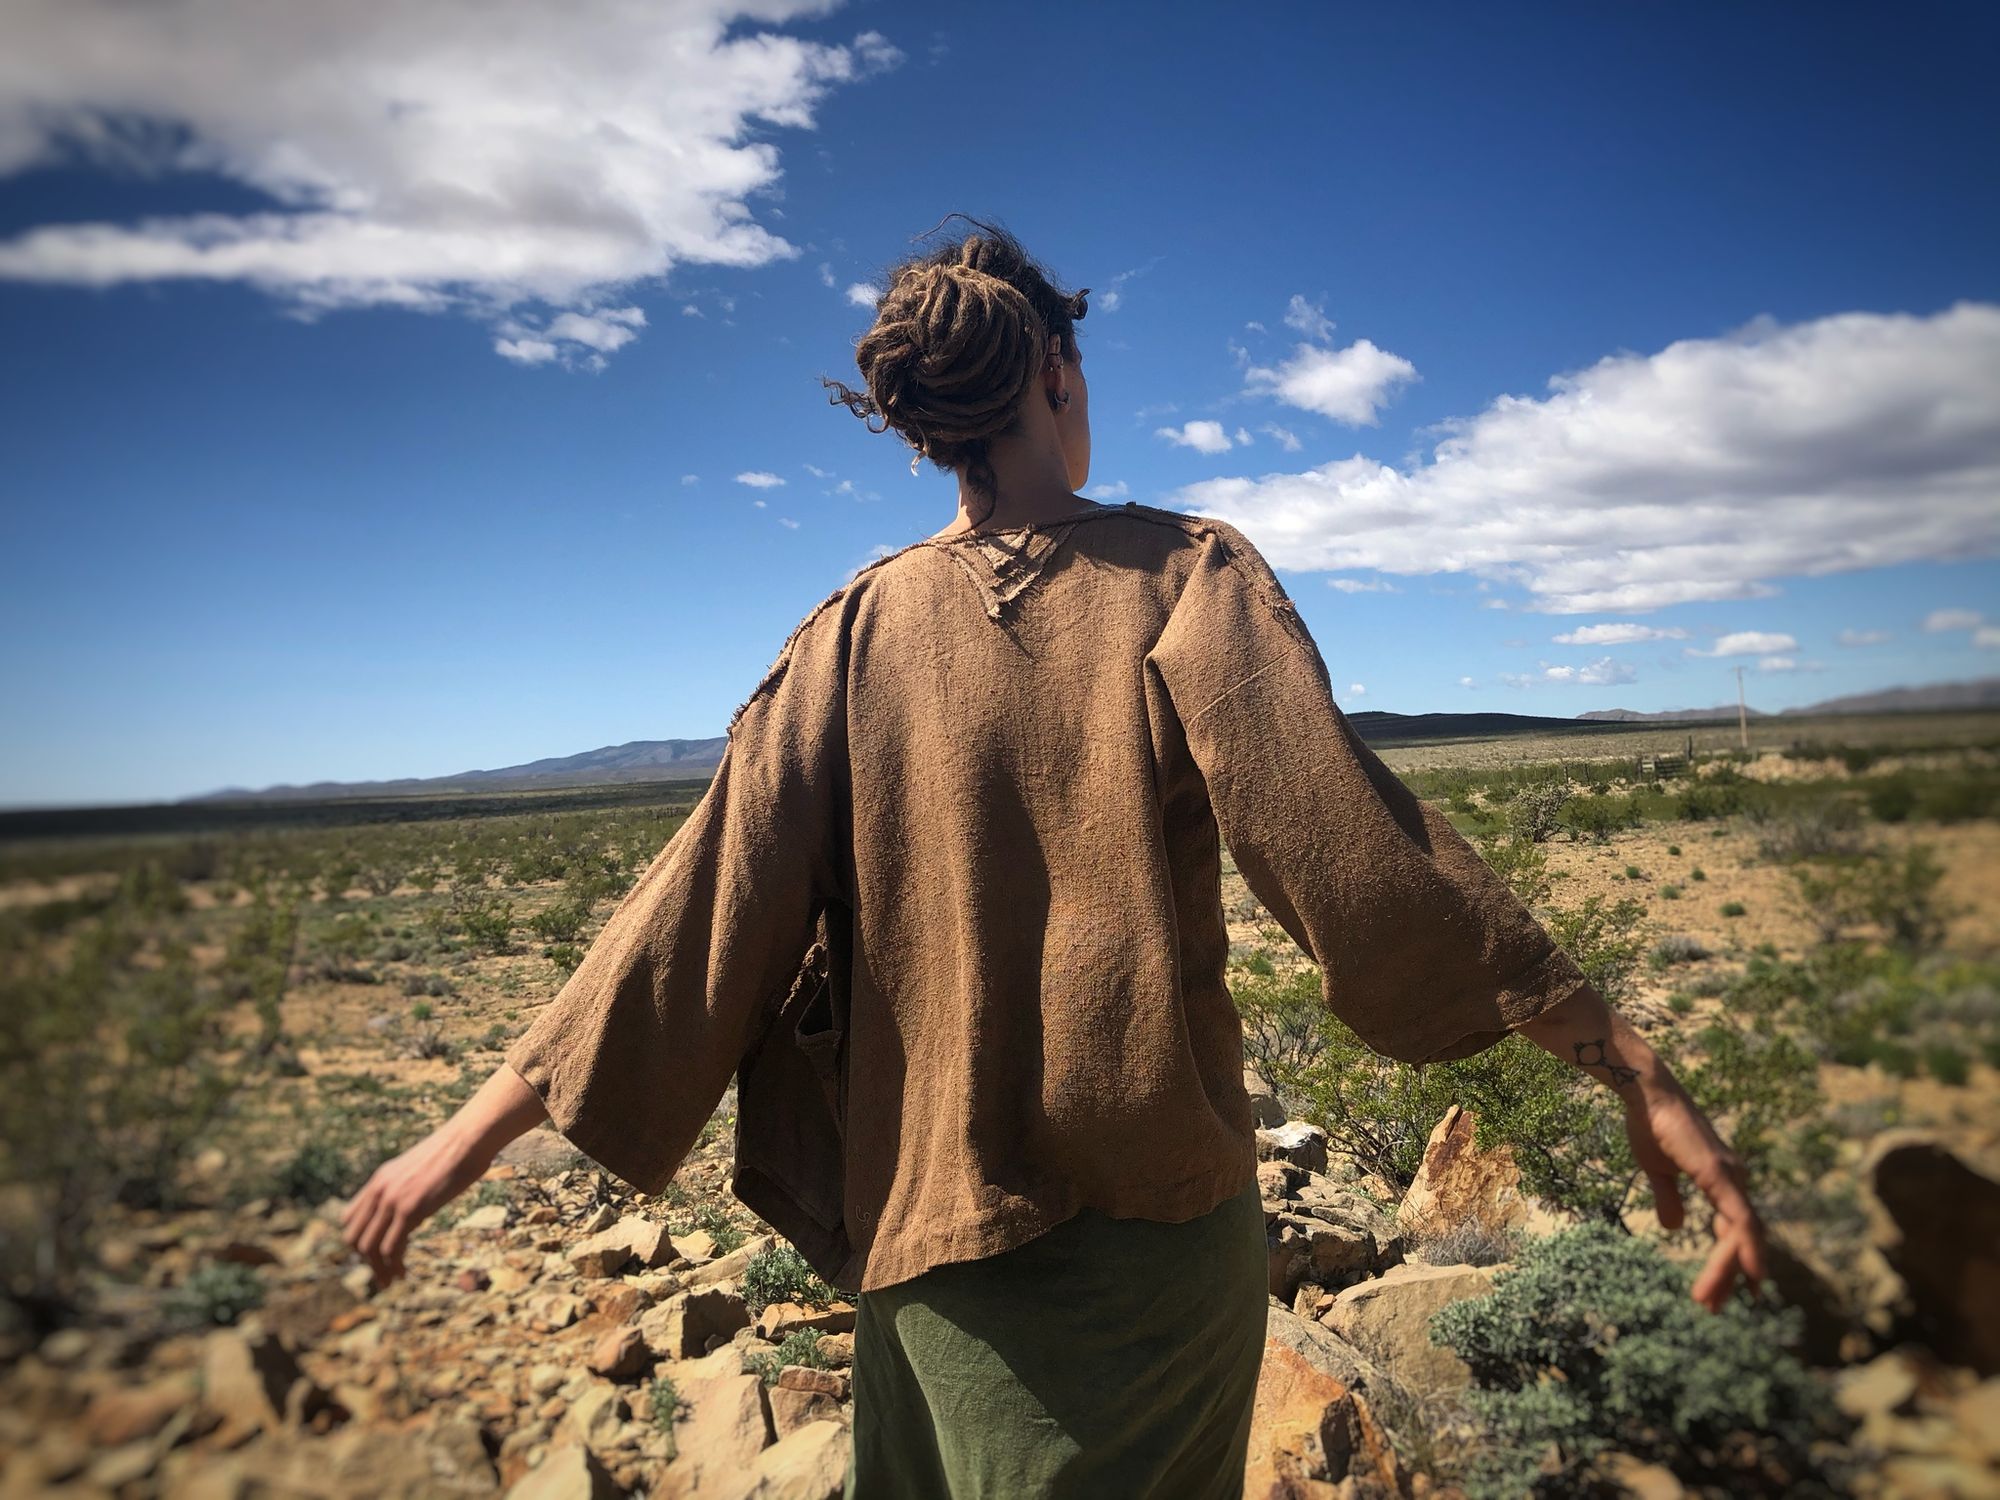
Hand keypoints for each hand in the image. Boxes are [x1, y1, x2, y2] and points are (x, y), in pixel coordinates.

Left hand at [339, 1124, 487, 1287]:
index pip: (350, 1218)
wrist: (468, 1138)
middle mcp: (379, 1190)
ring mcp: (392, 1200)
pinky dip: (394, 1265)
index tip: (375, 1254)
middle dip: (366, 1260)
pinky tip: (403, 1272)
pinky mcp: (410, 1209)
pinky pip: (391, 1247)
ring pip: (369, 1247)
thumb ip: (409, 1185)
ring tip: (391, 1280)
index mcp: (379, 1179)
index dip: (359, 1240)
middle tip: (382, 1273)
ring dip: (378, 1269)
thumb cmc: (455, 1151)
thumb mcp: (421, 1167)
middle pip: (355, 1237)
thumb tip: (417, 1200)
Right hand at [1623, 1078, 1770, 1312]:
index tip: (1722, 1294)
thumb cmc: (1650, 1124)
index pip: (1733, 1230)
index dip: (1731, 1262)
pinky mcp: (1718, 1173)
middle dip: (1730, 1276)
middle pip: (1742, 1238)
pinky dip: (1746, 1247)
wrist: (1646, 1092)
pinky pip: (1739, 1218)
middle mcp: (1735, 1180)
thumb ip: (1669, 1198)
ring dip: (1730, 1270)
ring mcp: (1731, 1176)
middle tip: (1712, 1307)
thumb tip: (1674, 1228)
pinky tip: (1751, 1273)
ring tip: (1710, 1301)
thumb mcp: (1657, 1170)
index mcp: (1722, 1181)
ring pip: (1742, 1235)